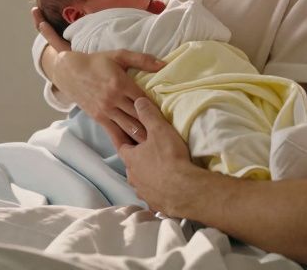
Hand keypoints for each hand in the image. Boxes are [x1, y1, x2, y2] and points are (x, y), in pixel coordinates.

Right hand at [36, 16, 163, 149]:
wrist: (70, 72)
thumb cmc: (97, 62)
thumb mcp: (119, 55)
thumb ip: (142, 59)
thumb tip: (164, 64)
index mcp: (121, 83)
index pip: (145, 100)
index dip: (157, 109)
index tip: (169, 117)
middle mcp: (114, 99)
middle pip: (139, 116)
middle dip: (153, 126)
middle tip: (168, 136)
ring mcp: (106, 110)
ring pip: (129, 127)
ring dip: (143, 137)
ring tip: (158, 146)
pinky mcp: (99, 118)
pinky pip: (115, 133)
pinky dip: (126, 141)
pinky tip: (135, 150)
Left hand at [118, 97, 198, 215]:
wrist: (185, 189)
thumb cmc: (169, 157)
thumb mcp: (159, 129)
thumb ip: (148, 114)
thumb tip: (138, 102)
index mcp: (131, 159)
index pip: (122, 147)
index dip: (125, 140)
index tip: (126, 136)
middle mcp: (133, 178)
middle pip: (132, 166)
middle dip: (138, 160)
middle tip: (148, 153)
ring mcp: (144, 193)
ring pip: (142, 183)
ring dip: (147, 177)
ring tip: (158, 172)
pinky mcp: (156, 204)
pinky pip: (154, 196)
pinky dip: (158, 192)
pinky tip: (166, 190)